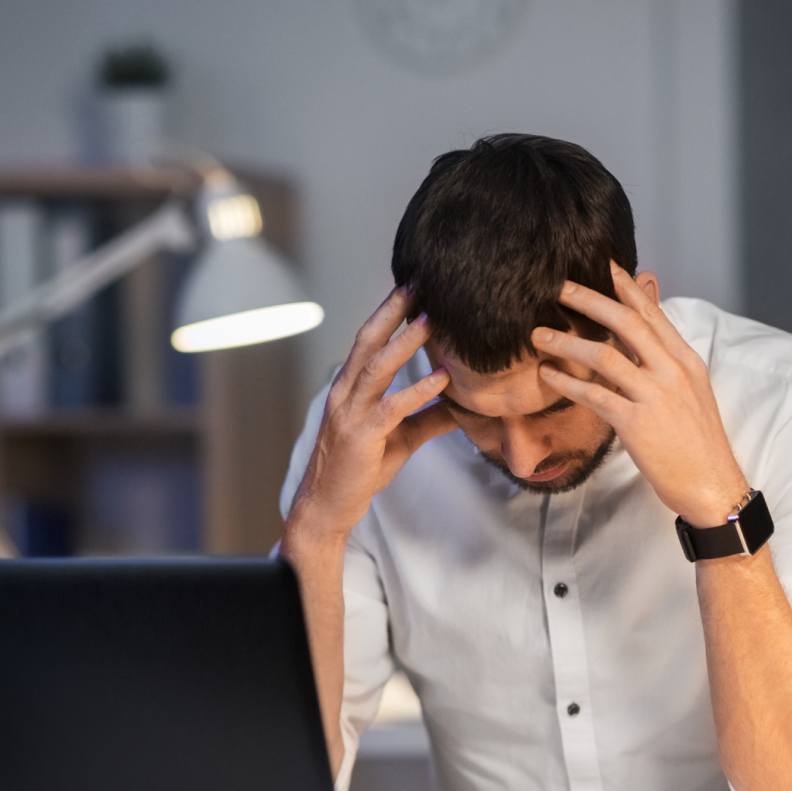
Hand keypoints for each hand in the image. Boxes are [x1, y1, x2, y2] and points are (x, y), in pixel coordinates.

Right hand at [286, 288, 456, 543]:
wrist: (327, 508)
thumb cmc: (359, 470)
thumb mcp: (401, 439)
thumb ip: (428, 418)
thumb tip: (464, 406)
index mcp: (350, 389)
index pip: (369, 341)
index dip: (389, 313)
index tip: (413, 287)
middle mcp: (345, 394)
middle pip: (368, 342)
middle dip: (392, 311)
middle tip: (418, 282)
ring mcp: (350, 414)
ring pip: (378, 368)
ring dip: (405, 342)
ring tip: (432, 319)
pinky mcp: (361, 437)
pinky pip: (391, 408)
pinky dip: (417, 390)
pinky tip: (441, 378)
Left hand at [531, 263, 746, 527]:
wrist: (712, 485)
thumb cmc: (697, 443)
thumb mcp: (690, 392)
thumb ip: (665, 362)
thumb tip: (645, 338)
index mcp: (686, 361)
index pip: (652, 314)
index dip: (626, 288)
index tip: (603, 266)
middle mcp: (672, 372)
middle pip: (627, 322)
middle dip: (590, 300)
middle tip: (559, 288)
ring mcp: (655, 396)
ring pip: (605, 356)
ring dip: (567, 342)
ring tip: (539, 336)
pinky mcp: (637, 424)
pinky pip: (594, 395)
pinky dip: (567, 382)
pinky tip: (548, 375)